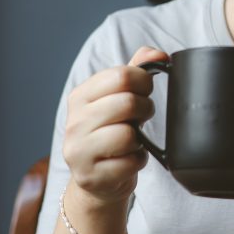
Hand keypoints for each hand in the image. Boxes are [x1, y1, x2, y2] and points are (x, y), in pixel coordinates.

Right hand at [62, 46, 168, 206]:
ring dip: (140, 139)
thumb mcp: (117, 98)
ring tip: (133, 140)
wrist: (97, 179)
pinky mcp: (91, 176)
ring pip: (128, 135)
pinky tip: (128, 159)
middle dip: (145, 109)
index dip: (143, 82)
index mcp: (80, 96)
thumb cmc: (111, 132)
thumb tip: (159, 54)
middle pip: (127, 103)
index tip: (144, 91)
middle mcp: (74, 122)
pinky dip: (138, 161)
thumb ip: (135, 70)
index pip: (121, 75)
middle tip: (142, 117)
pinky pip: (130, 162)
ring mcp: (79, 151)